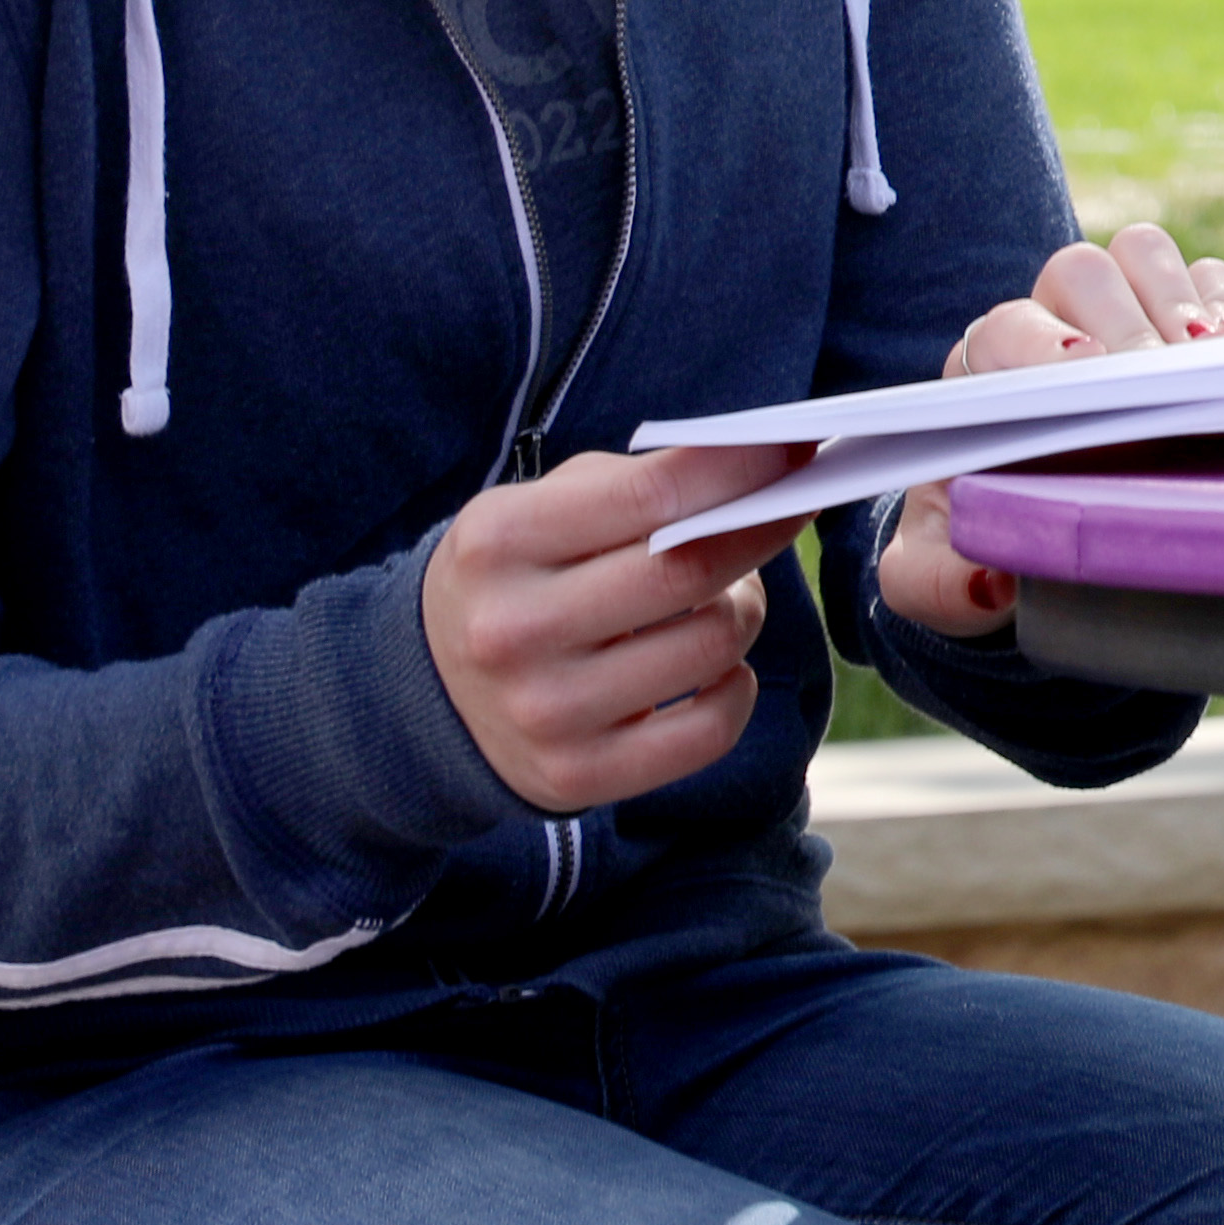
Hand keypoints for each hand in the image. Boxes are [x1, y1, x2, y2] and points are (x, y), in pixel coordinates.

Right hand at [425, 445, 811, 809]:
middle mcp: (512, 630)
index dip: (737, 471)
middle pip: (686, 573)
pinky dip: (736, 691)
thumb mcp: (540, 511)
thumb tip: (758, 466)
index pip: (648, 498)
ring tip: (726, 597)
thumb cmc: (517, 578)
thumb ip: (636, 484)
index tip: (795, 448)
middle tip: (788, 510)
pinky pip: (707, 733)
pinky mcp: (576, 776)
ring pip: (709, 649)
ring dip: (743, 611)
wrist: (427, 694)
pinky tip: (719, 669)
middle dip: (759, 532)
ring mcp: (544, 712)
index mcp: (500, 543)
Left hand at [879, 223, 1223, 643]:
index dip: (1043, 340)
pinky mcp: (1181, 320)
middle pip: (1082, 271)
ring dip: (1180, 298)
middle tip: (1168, 376)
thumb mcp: (939, 580)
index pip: (1005, 328)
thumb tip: (989, 582)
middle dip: (1128, 321)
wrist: (1029, 530)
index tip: (1085, 369)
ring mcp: (1116, 314)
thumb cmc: (981, 543)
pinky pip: (1209, 276)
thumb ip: (941, 587)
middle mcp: (1048, 326)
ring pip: (1143, 254)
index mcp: (983, 375)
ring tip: (1215, 362)